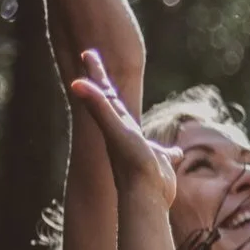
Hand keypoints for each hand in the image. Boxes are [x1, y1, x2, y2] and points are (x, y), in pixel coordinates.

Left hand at [68, 50, 178, 205]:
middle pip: (112, 103)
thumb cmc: (131, 163)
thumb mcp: (116, 130)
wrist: (146, 197)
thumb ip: (98, 106)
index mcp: (117, 123)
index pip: (103, 92)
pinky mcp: (158, 164)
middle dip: (104, 85)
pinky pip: (163, 153)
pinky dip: (168, 151)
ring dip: (128, 115)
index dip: (95, 72)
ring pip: (133, 127)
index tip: (87, 53)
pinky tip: (174, 154)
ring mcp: (140, 149)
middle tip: (95, 65)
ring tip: (126, 108)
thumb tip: (75, 83)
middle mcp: (125, 133)